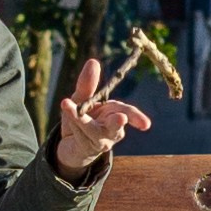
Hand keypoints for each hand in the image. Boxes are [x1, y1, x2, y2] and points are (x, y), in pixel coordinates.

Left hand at [56, 57, 151, 176]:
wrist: (72, 146)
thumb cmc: (82, 120)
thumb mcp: (82, 99)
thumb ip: (88, 84)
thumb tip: (93, 61)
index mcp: (115, 114)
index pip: (128, 114)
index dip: (137, 118)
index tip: (146, 125)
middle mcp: (110, 130)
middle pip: (116, 128)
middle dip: (117, 123)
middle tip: (121, 117)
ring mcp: (99, 142)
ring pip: (92, 131)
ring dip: (81, 119)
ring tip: (67, 104)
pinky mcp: (85, 149)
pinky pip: (80, 135)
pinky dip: (72, 120)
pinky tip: (65, 105)